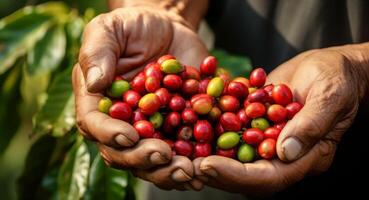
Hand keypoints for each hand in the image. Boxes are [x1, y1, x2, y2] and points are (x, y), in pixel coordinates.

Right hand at [72, 4, 207, 189]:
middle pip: (123, 153)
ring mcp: (149, 131)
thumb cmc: (135, 26)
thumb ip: (98, 53)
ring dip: (168, 171)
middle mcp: (121, 123)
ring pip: (151, 163)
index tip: (130, 135)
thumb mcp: (111, 29)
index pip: (94, 125)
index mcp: (98, 102)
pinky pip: (179, 154)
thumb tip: (94, 84)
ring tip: (188, 170)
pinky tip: (204, 169)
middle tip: (165, 156)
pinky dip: (191, 164)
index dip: (109, 134)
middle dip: (142, 159)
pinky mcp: (174, 131)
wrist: (170, 29)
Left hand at [194, 49, 363, 194]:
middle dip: (215, 171)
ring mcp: (268, 141)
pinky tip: (189, 125)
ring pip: (235, 157)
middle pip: (246, 174)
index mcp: (307, 157)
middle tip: (185, 164)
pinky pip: (233, 134)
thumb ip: (311, 124)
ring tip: (180, 150)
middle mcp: (284, 156)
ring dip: (207, 155)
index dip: (237, 175)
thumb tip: (284, 151)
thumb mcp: (330, 97)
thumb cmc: (338, 80)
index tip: (208, 166)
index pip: (270, 176)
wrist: (330, 67)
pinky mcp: (257, 125)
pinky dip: (211, 132)